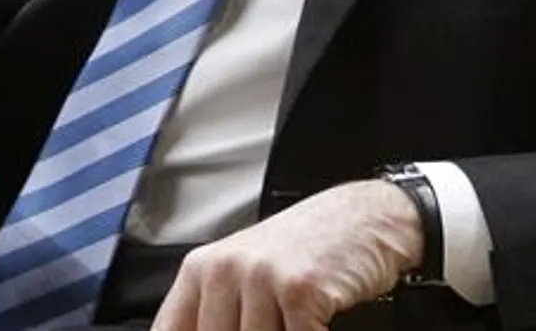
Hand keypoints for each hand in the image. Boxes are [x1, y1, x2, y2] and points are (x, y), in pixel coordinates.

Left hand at [152, 181, 422, 330]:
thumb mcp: (248, 271)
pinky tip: (316, 324)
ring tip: (294, 321)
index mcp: (203, 268)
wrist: (365, 216)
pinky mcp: (300, 290)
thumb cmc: (307, 248)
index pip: (170, 329)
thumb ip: (219, 310)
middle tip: (274, 325)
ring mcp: (261, 278)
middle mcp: (225, 270)